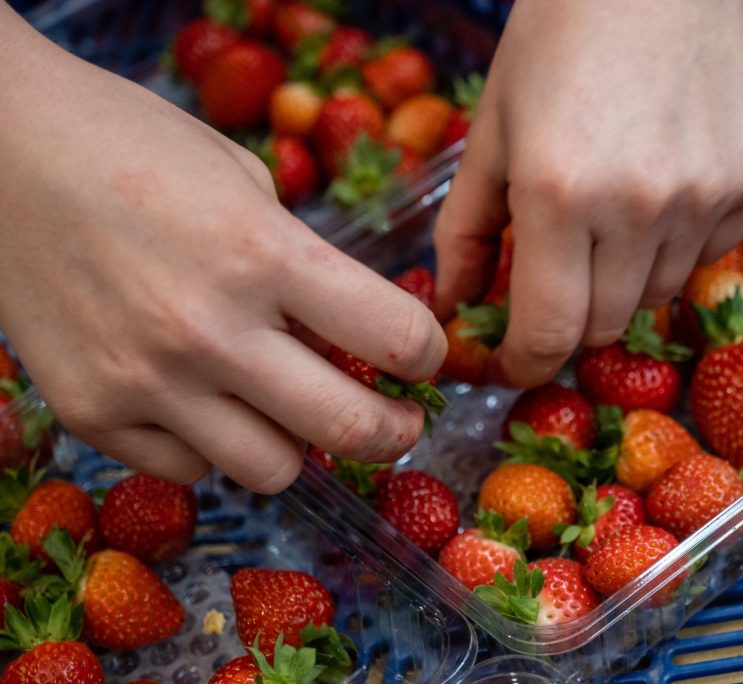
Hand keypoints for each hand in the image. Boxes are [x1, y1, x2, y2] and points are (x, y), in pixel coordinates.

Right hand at [0, 6, 445, 492]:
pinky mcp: (90, 412)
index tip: (423, 357)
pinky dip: (212, 447)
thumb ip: (303, 263)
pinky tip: (204, 403)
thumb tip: (351, 332)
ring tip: (289, 410)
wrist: (0, 149)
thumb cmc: (133, 146)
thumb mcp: (244, 182)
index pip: (396, 337)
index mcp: (264, 253)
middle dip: (394, 430)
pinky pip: (189, 469)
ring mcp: (145, 381)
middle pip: (349, 429)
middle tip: (396, 420)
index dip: (428, 354)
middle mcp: (210, 329)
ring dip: (299, 445)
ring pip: (272, 471)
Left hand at [433, 0, 742, 386]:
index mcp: (558, 194)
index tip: (516, 365)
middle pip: (605, 327)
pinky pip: (709, 255)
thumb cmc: (553, 44)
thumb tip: (453, 307)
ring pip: (658, 296)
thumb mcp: (490, 133)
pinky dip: (677, 243)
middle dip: (572, 317)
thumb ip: (464, 232)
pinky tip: (663, 183)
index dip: (525, 364)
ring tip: (612, 209)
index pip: (549, 333)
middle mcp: (640, 206)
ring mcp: (708, 196)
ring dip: (625, 279)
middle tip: (559, 270)